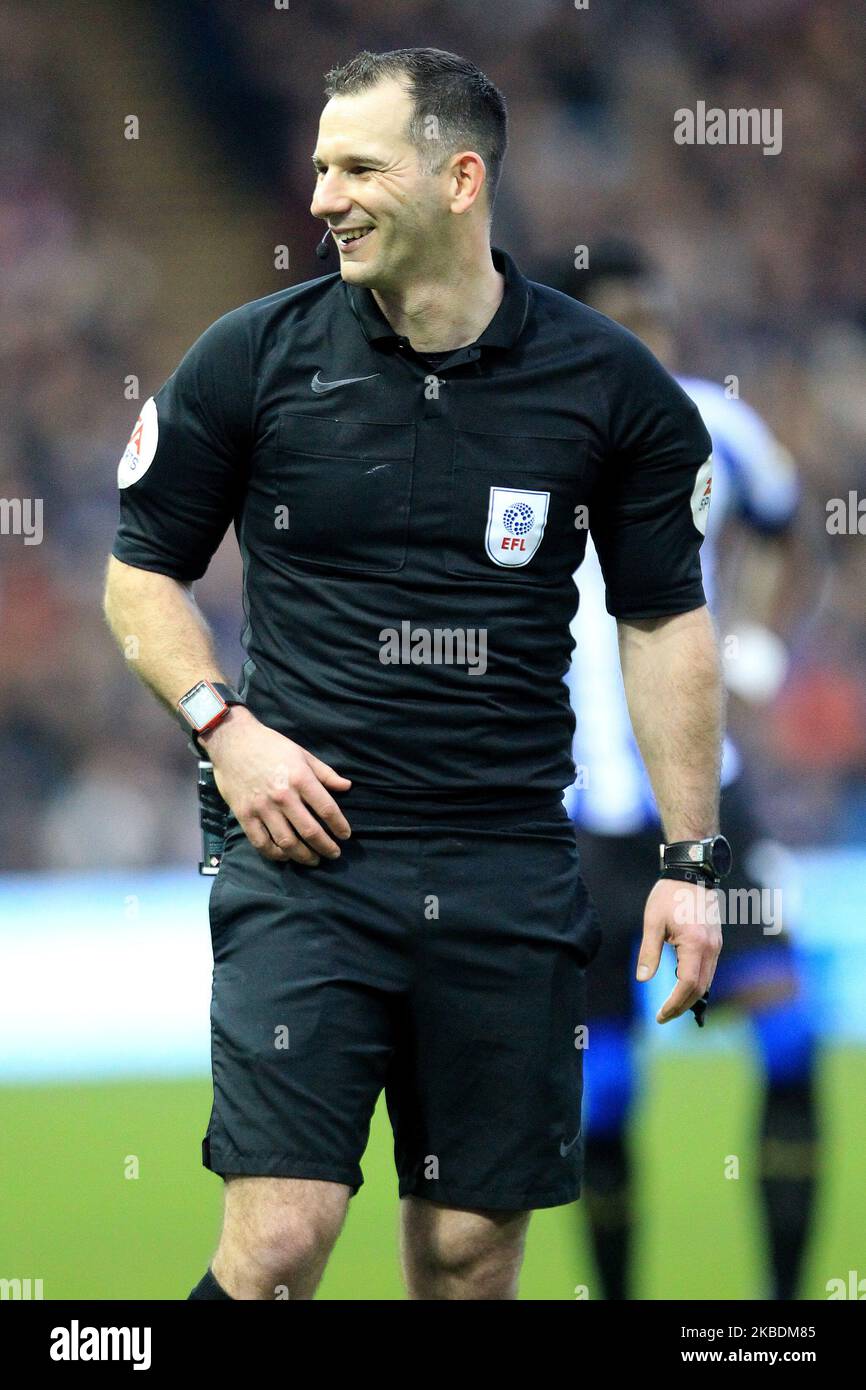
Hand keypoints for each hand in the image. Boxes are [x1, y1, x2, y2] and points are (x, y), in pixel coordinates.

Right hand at [200, 707, 351, 864]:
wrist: (232, 741)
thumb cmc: (270, 746)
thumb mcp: (302, 754)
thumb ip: (325, 773)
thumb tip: (346, 787)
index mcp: (300, 778)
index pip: (326, 809)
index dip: (339, 825)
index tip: (345, 835)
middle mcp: (283, 796)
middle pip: (310, 830)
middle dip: (326, 846)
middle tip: (334, 854)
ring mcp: (262, 808)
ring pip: (287, 842)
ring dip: (304, 856)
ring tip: (314, 859)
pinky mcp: (244, 815)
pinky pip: (261, 843)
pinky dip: (276, 854)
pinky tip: (286, 856)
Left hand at [636, 878, 721, 1023]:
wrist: (692, 872)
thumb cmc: (669, 895)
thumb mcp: (653, 922)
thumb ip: (649, 952)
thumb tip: (643, 979)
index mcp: (695, 943)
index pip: (687, 984)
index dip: (674, 1003)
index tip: (660, 1015)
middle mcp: (711, 948)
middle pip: (700, 988)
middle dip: (682, 1006)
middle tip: (662, 1017)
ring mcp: (716, 945)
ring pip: (707, 981)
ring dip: (690, 997)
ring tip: (670, 1007)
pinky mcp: (715, 942)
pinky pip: (708, 970)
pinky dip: (696, 984)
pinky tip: (681, 988)